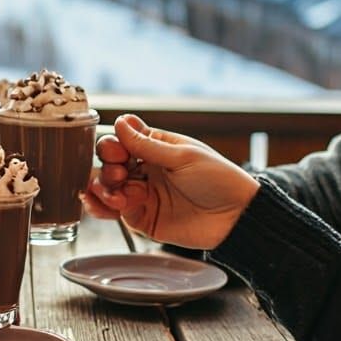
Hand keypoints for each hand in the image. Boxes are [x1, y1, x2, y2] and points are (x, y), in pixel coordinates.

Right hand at [82, 114, 258, 248]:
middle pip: (108, 164)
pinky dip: (105, 208)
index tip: (118, 152)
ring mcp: (142, 195)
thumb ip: (148, 145)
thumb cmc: (220, 180)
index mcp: (156, 149)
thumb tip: (121, 122)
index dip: (112, 146)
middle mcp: (145, 170)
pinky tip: (113, 206)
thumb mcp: (183, 157)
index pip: (121, 141)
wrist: (237, 217)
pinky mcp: (143, 218)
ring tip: (118, 196)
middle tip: (120, 175)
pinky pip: (114, 212)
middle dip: (108, 168)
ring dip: (103, 189)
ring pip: (107, 189)